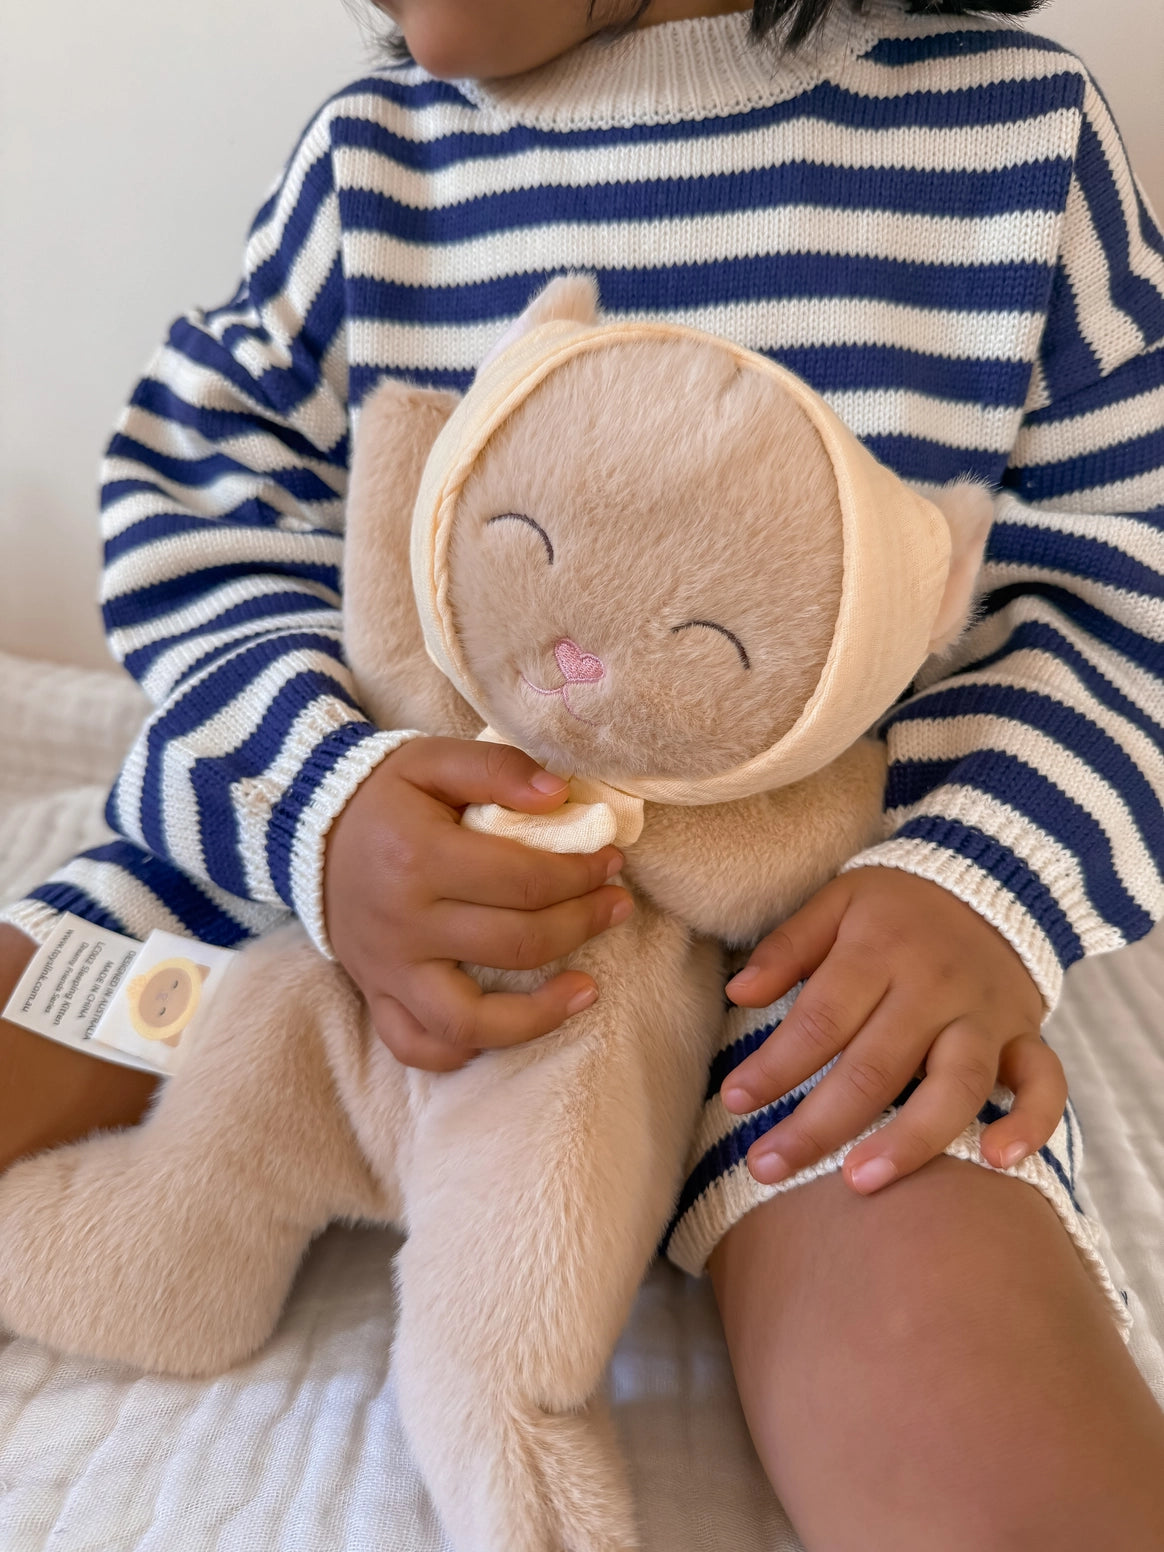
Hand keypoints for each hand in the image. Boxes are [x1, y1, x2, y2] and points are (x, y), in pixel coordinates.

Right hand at [323, 737, 631, 1070]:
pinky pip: (419, 1045)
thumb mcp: (433, 758)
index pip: (524, 881)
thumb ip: (497, 768)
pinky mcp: (376, 994)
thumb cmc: (382, 794)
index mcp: (419, 858)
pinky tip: (510, 1027)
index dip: (581, 874)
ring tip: (588, 990)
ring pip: (471, 1019)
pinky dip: (464, 1050)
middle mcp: (404, 923)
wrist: (304, 827)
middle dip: (583, 924)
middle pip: (515, 944)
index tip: (610, 862)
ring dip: (541, 1013)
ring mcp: (388, 968)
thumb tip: (559, 795)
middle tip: (616, 905)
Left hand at [719, 868, 1062, 1193]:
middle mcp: (935, 989)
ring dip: (909, 1140)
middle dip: (818, 1125)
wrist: (991, 879)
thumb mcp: (836, 901)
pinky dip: (1030, 1123)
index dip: (775, 1066)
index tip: (735, 1102)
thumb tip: (738, 993)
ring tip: (858, 1181)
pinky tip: (997, 1161)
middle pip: (876, 1067)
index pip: (821, 1020)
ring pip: (955, 1086)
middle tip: (768, 1166)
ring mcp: (985, 1016)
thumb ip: (787, 947)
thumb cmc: (896, 906)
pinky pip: (1044, 1083)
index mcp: (880, 951)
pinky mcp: (1026, 1035)